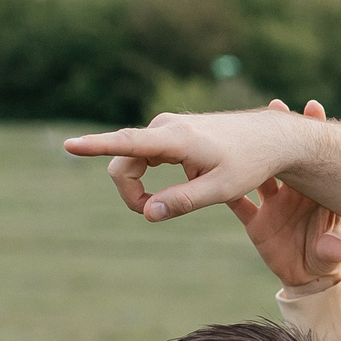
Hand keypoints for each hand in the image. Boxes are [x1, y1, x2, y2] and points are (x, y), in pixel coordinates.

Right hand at [63, 99, 319, 223]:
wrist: (271, 137)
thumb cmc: (252, 163)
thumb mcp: (222, 188)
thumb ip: (184, 202)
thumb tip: (148, 213)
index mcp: (176, 139)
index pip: (128, 143)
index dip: (96, 146)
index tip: (69, 146)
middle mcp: (164, 127)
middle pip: (122, 163)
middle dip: (129, 192)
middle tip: (153, 213)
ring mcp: (166, 127)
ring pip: (131, 160)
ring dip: (139, 186)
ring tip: (167, 203)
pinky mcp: (170, 133)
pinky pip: (144, 157)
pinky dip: (150, 177)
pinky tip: (185, 181)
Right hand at [231, 101, 340, 290]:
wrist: (305, 278)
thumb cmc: (322, 263)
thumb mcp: (326, 257)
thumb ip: (331, 251)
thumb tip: (338, 250)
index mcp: (314, 195)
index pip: (314, 160)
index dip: (315, 134)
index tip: (313, 106)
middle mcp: (292, 194)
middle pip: (285, 158)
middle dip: (281, 132)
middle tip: (275, 104)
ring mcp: (272, 206)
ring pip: (259, 173)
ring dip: (251, 154)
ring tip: (240, 128)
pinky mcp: (255, 222)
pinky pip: (237, 202)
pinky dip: (225, 189)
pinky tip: (206, 170)